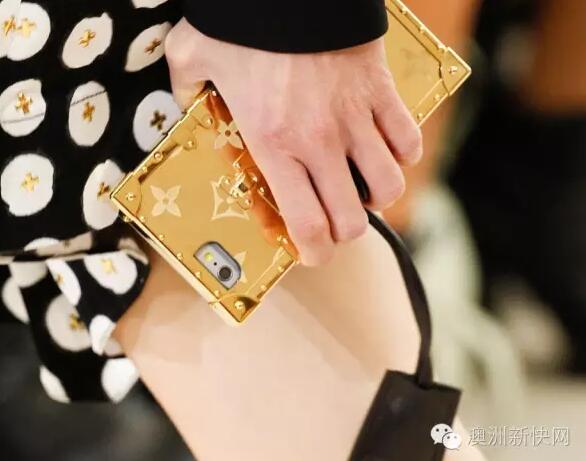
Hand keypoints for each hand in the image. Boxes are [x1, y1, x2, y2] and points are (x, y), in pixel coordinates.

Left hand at [165, 19, 421, 265]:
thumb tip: (184, 99)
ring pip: (388, 185)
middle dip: (345, 232)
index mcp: (275, 144)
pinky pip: (408, 139)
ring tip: (363, 189)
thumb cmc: (241, 22)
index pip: (307, 223)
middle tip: (335, 223)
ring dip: (378, 197)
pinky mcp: (381, 93)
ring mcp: (356, 120)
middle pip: (352, 218)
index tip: (313, 254)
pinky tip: (387, 150)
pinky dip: (402, 153)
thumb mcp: (193, 55)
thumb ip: (185, 87)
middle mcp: (320, 143)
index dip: (315, 252)